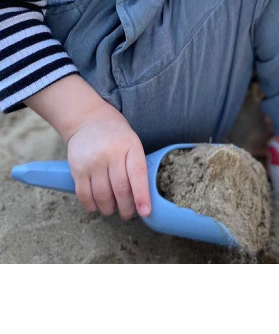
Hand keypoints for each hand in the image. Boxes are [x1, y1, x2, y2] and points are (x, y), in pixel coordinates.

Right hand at [66, 103, 150, 220]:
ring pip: (102, 196)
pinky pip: (84, 195)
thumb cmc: (116, 135)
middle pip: (120, 190)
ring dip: (109, 209)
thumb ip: (136, 166)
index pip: (138, 175)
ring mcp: (93, 162)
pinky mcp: (77, 169)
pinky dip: (92, 206)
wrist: (88, 120)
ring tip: (112, 209)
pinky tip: (97, 206)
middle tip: (128, 213)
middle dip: (126, 208)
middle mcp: (111, 154)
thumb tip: (141, 197)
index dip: (142, 196)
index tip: (145, 211)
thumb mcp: (132, 142)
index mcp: (130, 146)